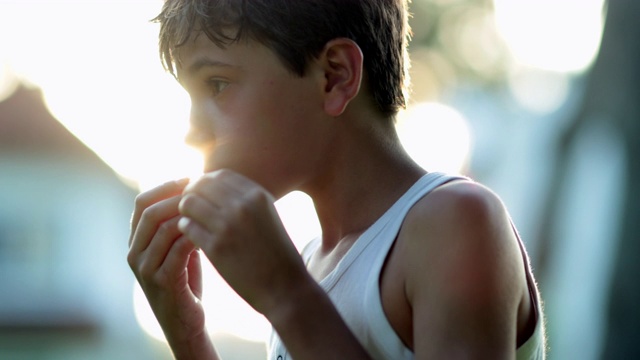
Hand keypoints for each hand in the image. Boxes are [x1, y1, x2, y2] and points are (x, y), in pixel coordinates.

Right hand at [128, 179, 213, 357]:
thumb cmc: (184, 279)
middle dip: (177, 196)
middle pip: (149, 211)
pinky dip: (196, 236)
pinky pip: (178, 250)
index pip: (142, 202)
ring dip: (190, 214)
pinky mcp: (162, 281)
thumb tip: (192, 188)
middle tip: (202, 188)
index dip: (165, 186)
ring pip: (164, 228)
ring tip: (211, 207)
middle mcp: (134, 253)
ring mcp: (145, 269)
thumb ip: (177, 223)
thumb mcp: (177, 247)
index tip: (190, 177)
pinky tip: (212, 230)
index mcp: (135, 241)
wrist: (185, 320)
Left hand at [178, 169, 308, 316]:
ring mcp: (228, 226)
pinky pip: (187, 227)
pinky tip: (193, 237)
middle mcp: (242, 205)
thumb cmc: (276, 253)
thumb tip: (216, 186)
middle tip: (190, 209)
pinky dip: (186, 229)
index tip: (203, 193)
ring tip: (191, 222)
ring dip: (186, 212)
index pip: (220, 175)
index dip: (207, 182)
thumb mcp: (268, 216)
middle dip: (192, 194)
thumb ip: (246, 199)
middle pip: (201, 185)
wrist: (285, 288)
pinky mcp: (216, 248)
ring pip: (189, 204)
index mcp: (257, 195)